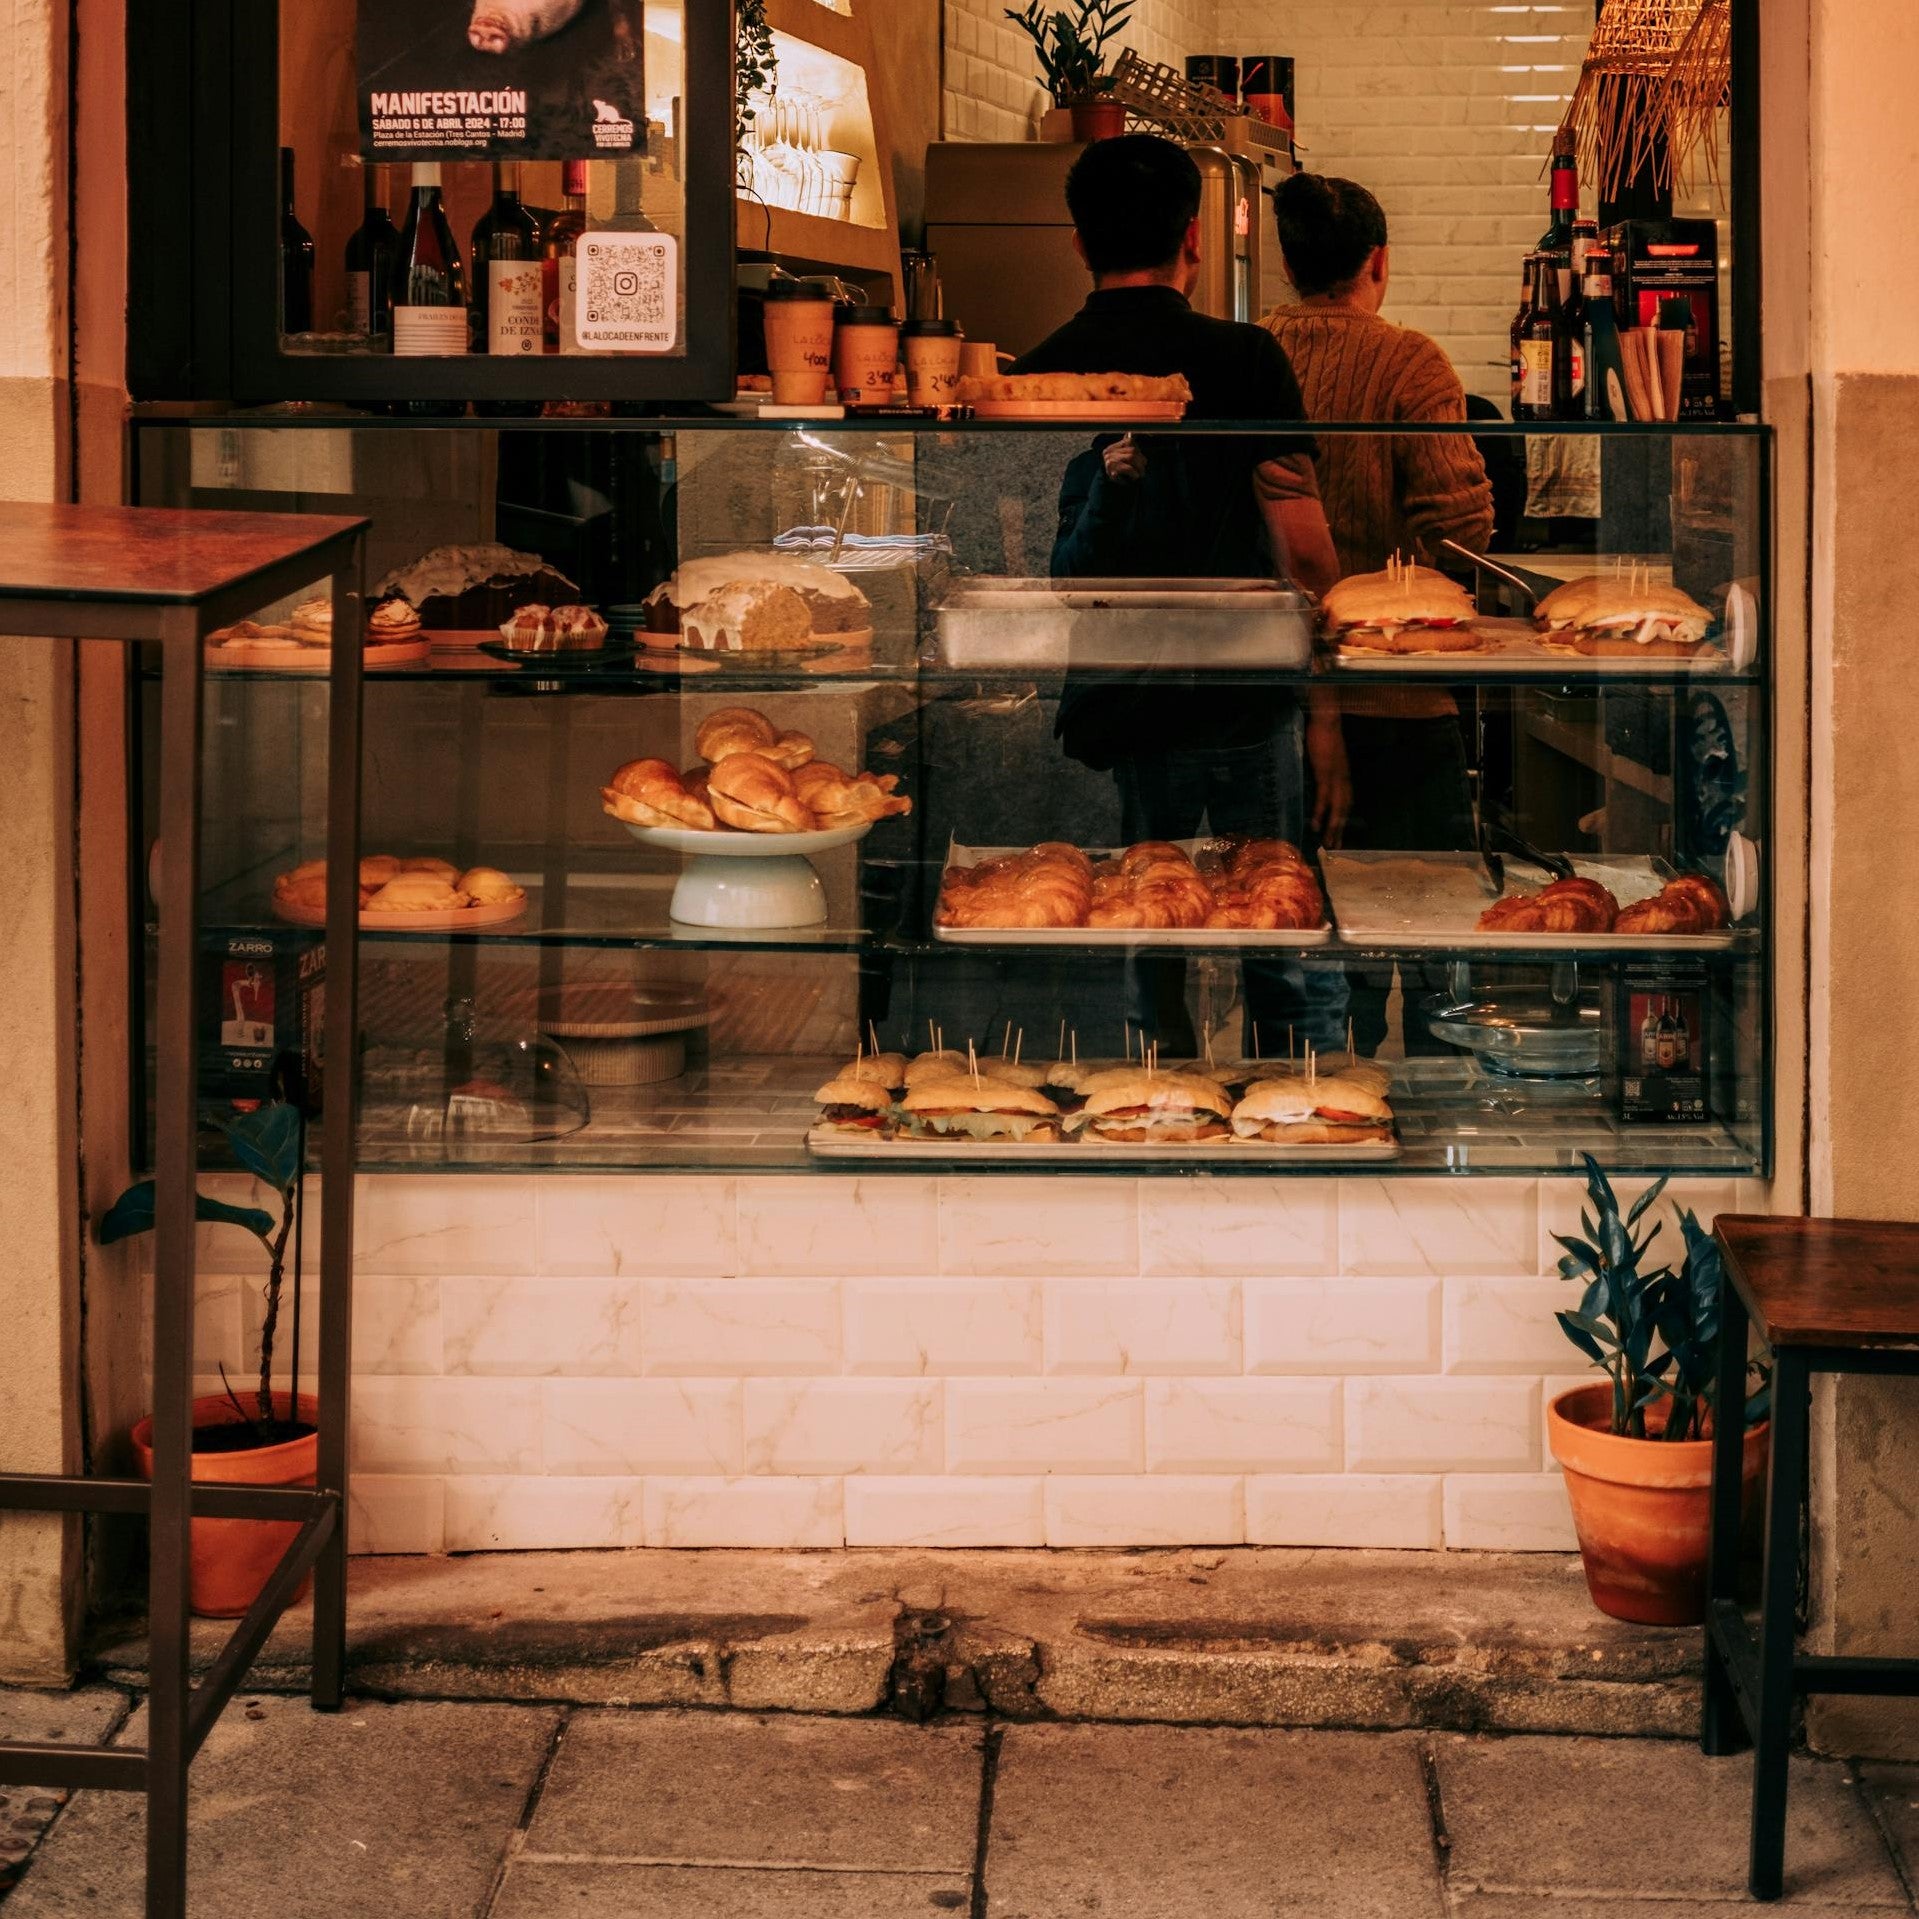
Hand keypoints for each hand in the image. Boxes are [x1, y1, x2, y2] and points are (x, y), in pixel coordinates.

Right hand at [1102, 434, 1146, 484]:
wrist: (1109, 489)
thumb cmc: (1119, 473)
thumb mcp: (1122, 459)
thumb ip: (1126, 448)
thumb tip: (1129, 434)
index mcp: (1112, 448)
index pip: (1129, 442)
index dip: (1138, 450)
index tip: (1142, 460)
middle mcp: (1109, 452)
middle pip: (1132, 450)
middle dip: (1141, 460)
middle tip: (1143, 469)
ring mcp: (1109, 460)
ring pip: (1131, 457)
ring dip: (1139, 467)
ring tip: (1140, 474)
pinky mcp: (1111, 470)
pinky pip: (1128, 468)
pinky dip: (1134, 472)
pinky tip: (1135, 476)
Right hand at [1307, 715, 1351, 846]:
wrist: (1327, 720)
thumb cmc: (1325, 733)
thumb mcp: (1327, 754)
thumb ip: (1325, 766)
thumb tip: (1319, 775)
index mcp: (1344, 775)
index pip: (1346, 801)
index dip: (1343, 817)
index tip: (1339, 832)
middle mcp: (1343, 779)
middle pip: (1345, 809)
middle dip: (1340, 829)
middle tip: (1336, 846)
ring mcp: (1336, 777)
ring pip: (1337, 808)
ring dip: (1333, 827)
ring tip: (1328, 843)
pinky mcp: (1325, 773)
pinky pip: (1324, 798)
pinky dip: (1320, 813)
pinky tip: (1316, 825)